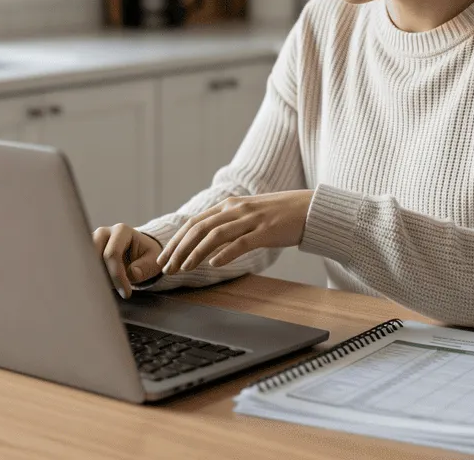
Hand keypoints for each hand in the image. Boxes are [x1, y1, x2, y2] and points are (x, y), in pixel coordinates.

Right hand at [91, 224, 162, 298]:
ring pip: (85, 261)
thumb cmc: (146, 256)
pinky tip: (98, 288)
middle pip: (93, 256)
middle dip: (103, 277)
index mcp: (121, 231)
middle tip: (114, 292)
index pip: (112, 254)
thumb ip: (144, 267)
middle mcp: (103, 232)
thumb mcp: (153, 261)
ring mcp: (92, 241)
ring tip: (107, 290)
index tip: (126, 294)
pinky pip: (82, 265)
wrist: (138, 252)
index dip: (117, 276)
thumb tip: (132, 273)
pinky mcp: (86, 251)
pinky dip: (89, 278)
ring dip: (94, 278)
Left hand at [157, 190, 312, 275]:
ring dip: (196, 252)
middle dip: (179, 248)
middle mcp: (236, 209)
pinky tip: (214, 264)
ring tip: (183, 268)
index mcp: (229, 205)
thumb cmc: (278, 215)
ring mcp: (251, 219)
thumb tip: (207, 243)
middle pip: (199, 228)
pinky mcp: (266, 231)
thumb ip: (228, 224)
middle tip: (166, 267)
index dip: (177, 240)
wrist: (309, 208)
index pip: (195, 222)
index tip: (164, 257)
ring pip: (216, 235)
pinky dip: (226, 253)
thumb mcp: (248, 215)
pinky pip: (242, 242)